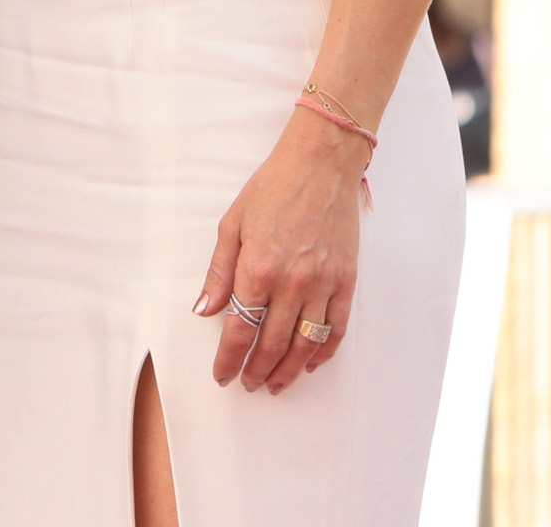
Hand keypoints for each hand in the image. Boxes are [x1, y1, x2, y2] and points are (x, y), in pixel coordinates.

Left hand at [191, 111, 366, 392]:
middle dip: (258, 371)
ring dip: (290, 370)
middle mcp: (292, 283)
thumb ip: (219, 273)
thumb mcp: (231, 225)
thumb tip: (204, 311)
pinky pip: (337, 328)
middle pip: (273, 344)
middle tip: (249, 385)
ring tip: (277, 384)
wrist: (321, 165)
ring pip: (306, 344)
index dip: (230, 360)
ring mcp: (323, 284)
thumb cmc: (272, 189)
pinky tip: (311, 363)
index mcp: (257, 269)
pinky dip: (324, 352)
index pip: (241, 330)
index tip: (224, 376)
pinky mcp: (346, 281)